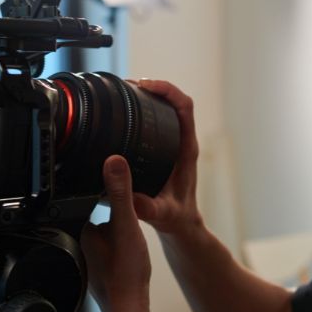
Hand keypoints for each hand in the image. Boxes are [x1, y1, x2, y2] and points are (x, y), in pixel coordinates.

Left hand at [81, 155, 151, 311]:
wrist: (129, 309)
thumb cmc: (126, 274)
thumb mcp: (127, 226)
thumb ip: (121, 194)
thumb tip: (114, 162)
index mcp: (79, 228)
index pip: (87, 197)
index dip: (103, 190)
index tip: (117, 188)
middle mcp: (77, 242)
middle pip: (94, 214)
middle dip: (108, 210)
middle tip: (126, 213)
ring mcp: (86, 256)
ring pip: (100, 232)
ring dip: (112, 229)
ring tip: (127, 232)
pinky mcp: (97, 268)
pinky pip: (105, 248)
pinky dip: (114, 245)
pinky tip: (125, 251)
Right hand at [130, 79, 201, 235]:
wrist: (181, 225)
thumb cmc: (176, 218)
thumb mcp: (162, 215)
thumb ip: (148, 209)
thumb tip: (132, 199)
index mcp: (187, 149)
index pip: (185, 107)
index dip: (168, 90)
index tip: (145, 86)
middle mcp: (183, 141)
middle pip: (175, 100)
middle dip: (154, 86)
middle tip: (127, 85)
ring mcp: (176, 143)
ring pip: (167, 108)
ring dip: (149, 95)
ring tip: (124, 91)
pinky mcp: (166, 147)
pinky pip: (159, 119)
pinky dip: (145, 108)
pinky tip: (126, 110)